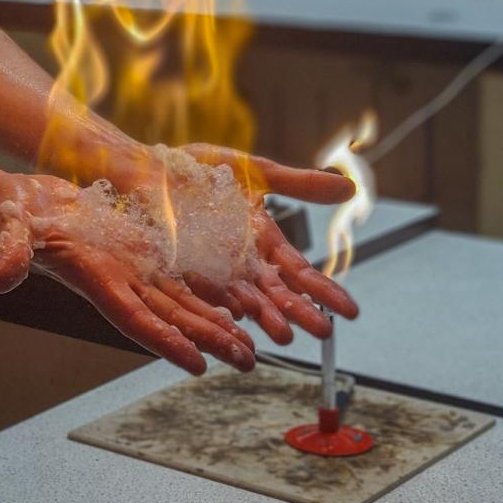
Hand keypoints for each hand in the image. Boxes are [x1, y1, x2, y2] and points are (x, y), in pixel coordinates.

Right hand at [0, 173, 254, 374]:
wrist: (19, 200)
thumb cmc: (12, 213)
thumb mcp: (10, 227)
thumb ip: (11, 252)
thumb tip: (1, 279)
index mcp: (93, 278)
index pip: (135, 317)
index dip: (166, 341)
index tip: (197, 364)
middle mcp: (118, 281)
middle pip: (170, 318)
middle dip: (209, 341)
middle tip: (247, 363)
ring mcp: (130, 268)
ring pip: (181, 303)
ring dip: (216, 325)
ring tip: (250, 346)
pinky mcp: (138, 250)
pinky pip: (179, 277)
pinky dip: (207, 293)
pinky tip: (235, 305)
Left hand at [174, 144, 359, 346]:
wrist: (150, 167)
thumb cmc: (202, 169)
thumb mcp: (257, 172)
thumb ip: (299, 184)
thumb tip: (352, 187)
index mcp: (263, 241)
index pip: (300, 272)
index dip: (325, 291)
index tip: (351, 311)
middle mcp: (243, 262)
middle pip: (278, 292)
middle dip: (301, 311)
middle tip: (323, 332)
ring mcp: (214, 269)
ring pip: (246, 299)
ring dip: (265, 318)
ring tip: (282, 335)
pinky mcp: (183, 270)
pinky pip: (204, 290)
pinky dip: (221, 305)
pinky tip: (236, 319)